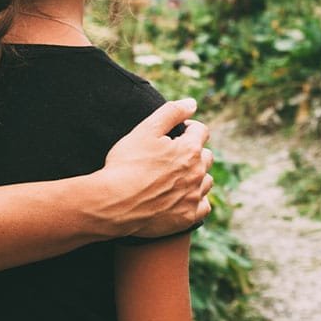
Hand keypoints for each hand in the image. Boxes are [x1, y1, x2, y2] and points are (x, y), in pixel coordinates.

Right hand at [101, 99, 214, 238]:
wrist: (113, 204)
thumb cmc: (126, 164)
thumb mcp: (145, 130)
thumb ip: (171, 112)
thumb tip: (192, 103)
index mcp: (190, 150)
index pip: (201, 131)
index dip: (188, 128)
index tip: (176, 133)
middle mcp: (198, 173)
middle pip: (207, 156)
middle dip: (194, 152)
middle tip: (174, 155)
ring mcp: (194, 197)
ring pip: (206, 181)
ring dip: (197, 176)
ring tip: (178, 176)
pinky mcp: (188, 218)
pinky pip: (204, 206)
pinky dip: (197, 200)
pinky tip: (184, 197)